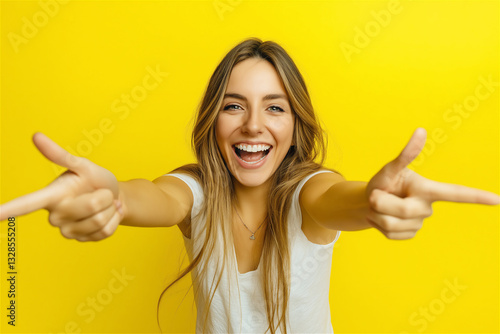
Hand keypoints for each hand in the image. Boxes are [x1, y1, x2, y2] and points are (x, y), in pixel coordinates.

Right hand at [0, 132, 123, 240]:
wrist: (115, 196)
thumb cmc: (95, 179)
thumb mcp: (83, 166)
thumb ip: (61, 155)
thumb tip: (36, 136)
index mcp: (51, 195)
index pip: (27, 204)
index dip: (9, 209)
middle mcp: (54, 215)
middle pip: (90, 207)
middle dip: (104, 197)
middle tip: (102, 193)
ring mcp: (67, 230)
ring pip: (100, 221)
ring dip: (111, 209)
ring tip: (106, 204)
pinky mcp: (82, 240)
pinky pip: (106, 232)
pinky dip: (115, 220)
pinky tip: (109, 215)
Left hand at [365, 128, 499, 239]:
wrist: (367, 203)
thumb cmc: (381, 183)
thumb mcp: (388, 170)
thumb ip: (404, 157)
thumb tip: (421, 131)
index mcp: (427, 189)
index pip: (455, 194)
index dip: (476, 197)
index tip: (498, 200)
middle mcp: (427, 206)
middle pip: (405, 210)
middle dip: (383, 203)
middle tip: (376, 197)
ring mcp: (419, 222)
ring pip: (393, 224)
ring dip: (377, 215)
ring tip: (377, 207)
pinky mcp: (408, 234)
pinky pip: (391, 234)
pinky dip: (378, 226)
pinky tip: (379, 219)